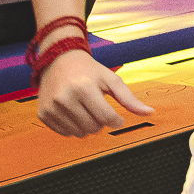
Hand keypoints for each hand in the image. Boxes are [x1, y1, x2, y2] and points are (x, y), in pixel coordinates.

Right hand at [37, 49, 155, 136]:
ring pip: (80, 134)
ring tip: (86, 109)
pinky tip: (73, 112)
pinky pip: (66, 133)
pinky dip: (73, 127)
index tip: (116, 116)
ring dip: (88, 126)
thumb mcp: (111, 79)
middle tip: (97, 107)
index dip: (116, 121)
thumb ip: (130, 98)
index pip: (107, 118)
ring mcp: (51, 107)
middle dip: (101, 122)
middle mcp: (64, 98)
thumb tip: (150, 113)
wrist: (58, 60)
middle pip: (94, 128)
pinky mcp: (43, 114)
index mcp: (84, 88)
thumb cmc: (89, 71)